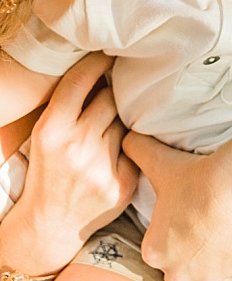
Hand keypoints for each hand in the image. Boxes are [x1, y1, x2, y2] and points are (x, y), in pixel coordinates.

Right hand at [1, 55, 135, 276]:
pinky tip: (117, 155)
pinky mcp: (123, 183)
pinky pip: (136, 147)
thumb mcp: (46, 135)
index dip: (97, 62)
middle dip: (112, 95)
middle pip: (110, 98)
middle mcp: (76, 146)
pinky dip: (130, 147)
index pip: (80, 80)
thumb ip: (72, 104)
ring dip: (121, 122)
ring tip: (108, 133)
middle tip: (113, 97)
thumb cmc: (49, 170)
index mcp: (51, 130)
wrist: (49, 224)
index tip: (108, 55)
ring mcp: (101, 166)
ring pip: (126, 121)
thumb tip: (107, 68)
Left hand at [123, 132, 231, 280]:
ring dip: (211, 280)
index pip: (156, 260)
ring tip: (220, 260)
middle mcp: (180, 272)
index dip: (168, 247)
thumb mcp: (162, 163)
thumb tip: (126, 137)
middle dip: (186, 275)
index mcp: (156, 252)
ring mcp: (212, 275)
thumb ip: (140, 151)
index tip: (180, 234)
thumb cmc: (196, 177)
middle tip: (197, 253)